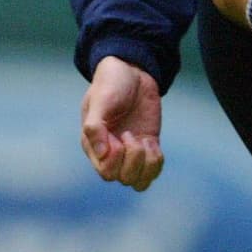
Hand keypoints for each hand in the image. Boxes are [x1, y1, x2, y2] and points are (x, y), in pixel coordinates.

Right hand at [80, 56, 164, 190]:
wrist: (132, 71)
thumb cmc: (110, 85)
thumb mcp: (100, 102)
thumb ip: (95, 127)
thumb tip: (101, 154)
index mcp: (94, 147)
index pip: (107, 173)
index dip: (118, 159)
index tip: (121, 135)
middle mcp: (111, 153)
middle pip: (124, 179)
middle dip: (134, 160)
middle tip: (132, 135)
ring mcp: (130, 151)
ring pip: (139, 181)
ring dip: (147, 164)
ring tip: (146, 143)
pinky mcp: (147, 144)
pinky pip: (153, 168)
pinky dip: (156, 160)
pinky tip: (153, 142)